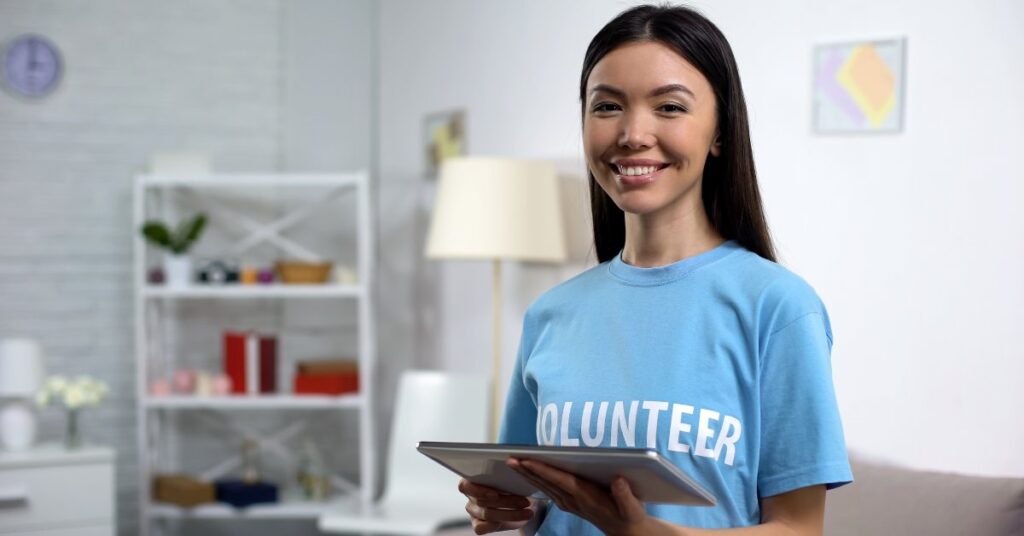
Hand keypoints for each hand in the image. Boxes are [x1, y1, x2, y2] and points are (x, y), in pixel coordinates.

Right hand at [459, 478, 536, 533]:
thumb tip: (514, 467)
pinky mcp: (478, 524)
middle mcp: (470, 496)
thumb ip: (505, 474)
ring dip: (510, 513)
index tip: (496, 494)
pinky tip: (514, 521)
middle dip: (506, 501)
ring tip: (528, 512)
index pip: (465, 485)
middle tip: (525, 501)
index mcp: (472, 479)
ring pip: (487, 514)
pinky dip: (497, 525)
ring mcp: (473, 511)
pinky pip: (481, 528)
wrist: (522, 502)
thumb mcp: (510, 477)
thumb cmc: (513, 485)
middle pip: (481, 501)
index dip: (479, 491)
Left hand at [508, 457, 649, 535]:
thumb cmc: (629, 516)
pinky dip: (536, 480)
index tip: (527, 461)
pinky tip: (528, 472)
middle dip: (527, 470)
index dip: (543, 470)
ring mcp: (570, 503)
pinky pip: (548, 490)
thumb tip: (618, 480)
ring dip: (528, 474)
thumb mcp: (632, 508)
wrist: (626, 532)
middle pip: (546, 483)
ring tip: (513, 462)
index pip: (560, 481)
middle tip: (509, 459)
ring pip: (544, 486)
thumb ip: (625, 495)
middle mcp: (574, 500)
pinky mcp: (569, 503)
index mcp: (586, 498)